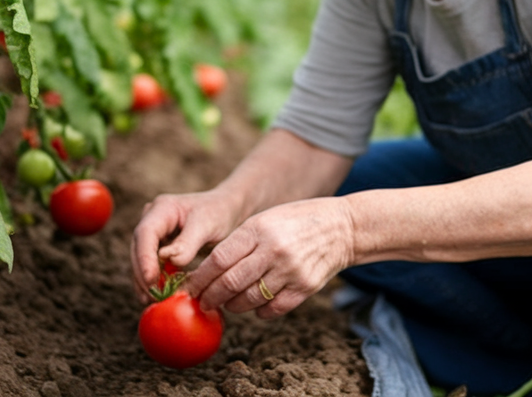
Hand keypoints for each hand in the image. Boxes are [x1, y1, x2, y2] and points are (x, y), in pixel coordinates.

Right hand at [130, 189, 242, 302]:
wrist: (227, 209)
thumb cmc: (219, 213)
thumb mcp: (207, 224)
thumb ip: (188, 242)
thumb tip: (169, 259)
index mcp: (163, 208)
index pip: (145, 233)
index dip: (144, 257)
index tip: (150, 279)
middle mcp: (153, 218)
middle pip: (138, 247)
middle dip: (142, 273)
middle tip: (152, 296)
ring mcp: (154, 232)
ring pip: (141, 258)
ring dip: (144, 279)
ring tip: (152, 300)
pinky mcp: (158, 245)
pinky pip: (150, 263)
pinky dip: (153, 279)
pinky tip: (157, 295)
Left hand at [180, 196, 354, 319]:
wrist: (342, 227)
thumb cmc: (295, 222)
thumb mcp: (265, 220)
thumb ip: (239, 243)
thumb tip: (208, 272)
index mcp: (258, 229)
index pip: (219, 260)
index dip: (200, 278)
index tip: (190, 288)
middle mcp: (273, 250)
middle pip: (230, 283)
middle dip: (211, 297)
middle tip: (203, 302)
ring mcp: (291, 271)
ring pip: (249, 300)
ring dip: (233, 306)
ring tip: (227, 303)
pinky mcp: (305, 288)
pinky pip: (272, 309)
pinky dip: (259, 312)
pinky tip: (255, 306)